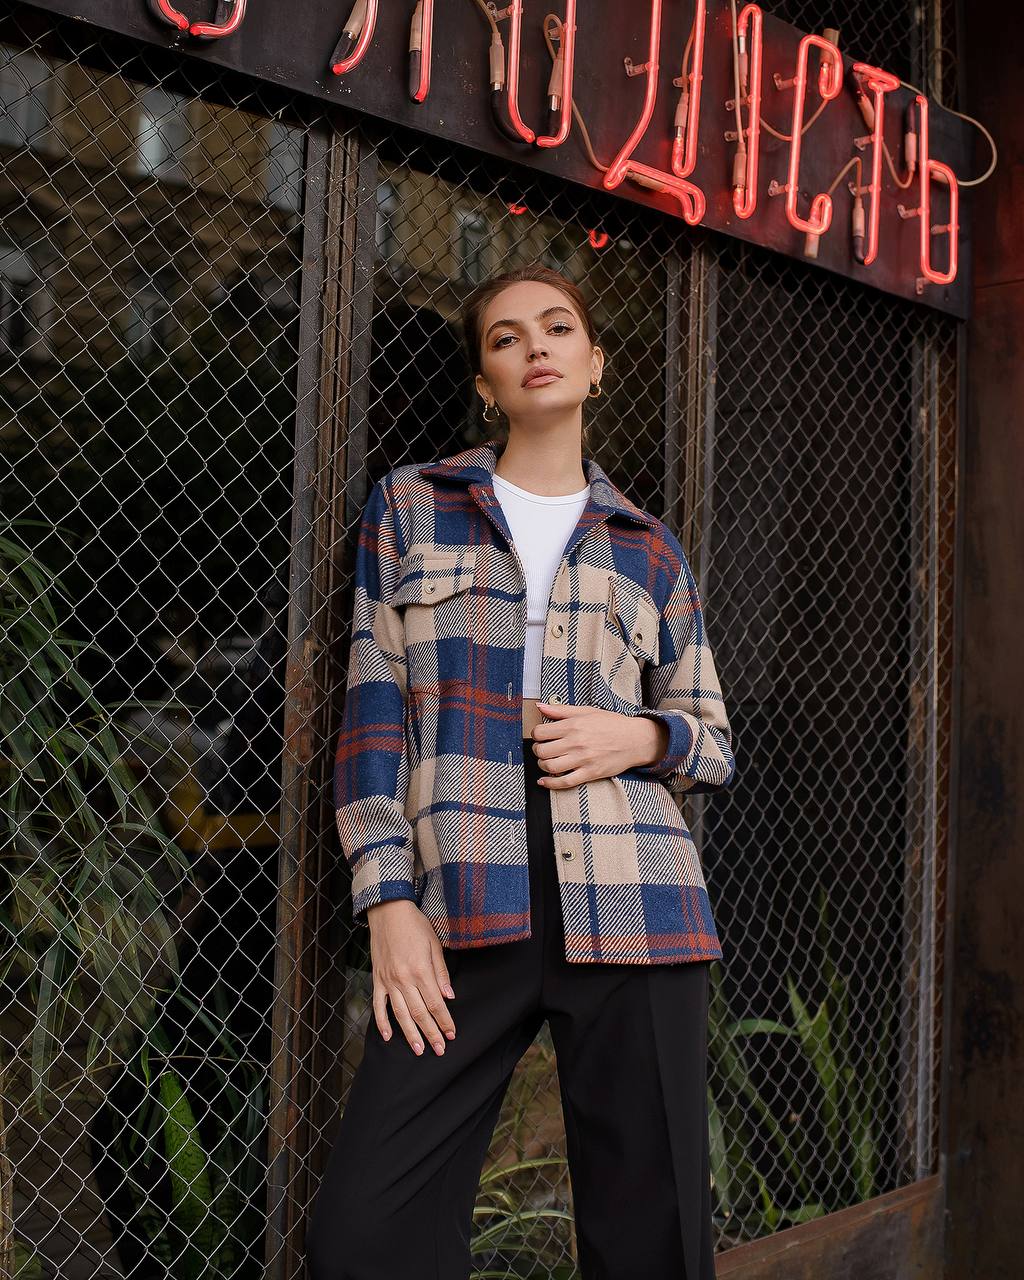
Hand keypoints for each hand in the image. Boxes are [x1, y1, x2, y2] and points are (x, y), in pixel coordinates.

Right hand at [364, 900, 456, 1055]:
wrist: (388, 911)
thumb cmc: (415, 925)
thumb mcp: (435, 944)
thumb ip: (441, 972)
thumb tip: (449, 996)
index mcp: (421, 970)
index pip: (436, 1003)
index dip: (445, 1021)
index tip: (452, 1034)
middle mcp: (404, 979)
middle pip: (420, 1013)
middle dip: (431, 1033)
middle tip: (440, 1050)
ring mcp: (388, 981)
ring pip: (400, 1014)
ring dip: (410, 1034)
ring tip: (419, 1050)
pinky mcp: (377, 979)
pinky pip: (378, 1005)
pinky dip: (382, 1022)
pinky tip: (388, 1037)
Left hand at [531, 702, 668, 787]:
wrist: (636, 739)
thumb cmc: (612, 724)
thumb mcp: (587, 711)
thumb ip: (561, 710)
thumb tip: (540, 706)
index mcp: (573, 725)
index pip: (540, 732)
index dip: (536, 735)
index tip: (540, 736)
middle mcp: (576, 742)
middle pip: (542, 751)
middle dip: (537, 751)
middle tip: (542, 750)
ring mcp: (583, 759)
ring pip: (550, 767)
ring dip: (542, 766)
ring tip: (546, 762)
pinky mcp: (590, 773)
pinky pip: (565, 782)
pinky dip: (551, 783)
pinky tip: (544, 781)